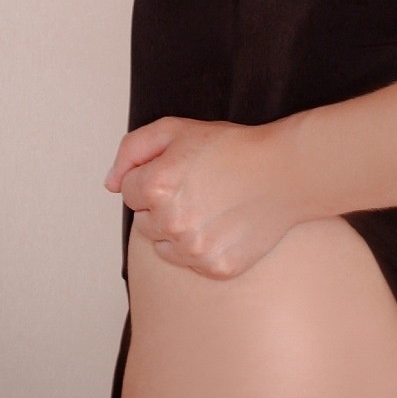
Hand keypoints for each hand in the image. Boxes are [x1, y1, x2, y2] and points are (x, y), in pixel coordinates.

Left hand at [103, 117, 295, 279]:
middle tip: (199, 187)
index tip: (181, 171)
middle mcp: (171, 222)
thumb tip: (110, 184)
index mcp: (156, 185)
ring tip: (211, 206)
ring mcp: (194, 249)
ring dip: (178, 229)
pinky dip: (201, 248)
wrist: (287, 172)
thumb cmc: (232, 147)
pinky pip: (189, 263)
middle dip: (162, 204)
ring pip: (163, 244)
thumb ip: (132, 150)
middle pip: (143, 221)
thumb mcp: (176, 129)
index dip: (153, 177)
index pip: (128, 192)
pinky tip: (223, 225)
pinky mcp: (216, 268)